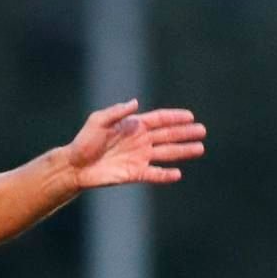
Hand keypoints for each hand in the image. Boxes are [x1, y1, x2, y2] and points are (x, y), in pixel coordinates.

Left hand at [67, 100, 206, 187]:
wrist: (74, 166)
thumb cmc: (84, 142)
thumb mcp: (98, 121)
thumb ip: (117, 112)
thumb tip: (136, 102)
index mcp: (134, 126)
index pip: (159, 119)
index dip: (175, 117)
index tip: (190, 116)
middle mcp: (140, 141)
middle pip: (168, 135)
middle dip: (185, 133)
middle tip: (203, 131)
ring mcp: (139, 157)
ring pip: (166, 153)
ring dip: (182, 151)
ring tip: (200, 149)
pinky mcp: (134, 173)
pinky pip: (153, 174)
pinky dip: (165, 175)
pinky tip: (177, 174)